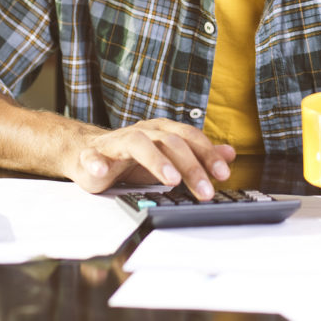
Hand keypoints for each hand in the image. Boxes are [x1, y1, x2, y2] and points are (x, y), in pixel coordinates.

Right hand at [72, 118, 235, 199]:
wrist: (90, 153)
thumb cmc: (133, 158)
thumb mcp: (170, 157)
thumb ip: (199, 155)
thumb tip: (230, 153)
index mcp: (161, 131)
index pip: (189, 138)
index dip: (207, 154)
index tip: (223, 174)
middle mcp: (143, 132)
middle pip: (169, 142)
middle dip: (190, 166)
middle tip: (205, 190)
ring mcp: (117, 142)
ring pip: (138, 143)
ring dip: (156, 160)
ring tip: (171, 179)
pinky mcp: (94, 155)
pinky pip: (94, 156)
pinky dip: (97, 162)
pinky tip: (102, 170)